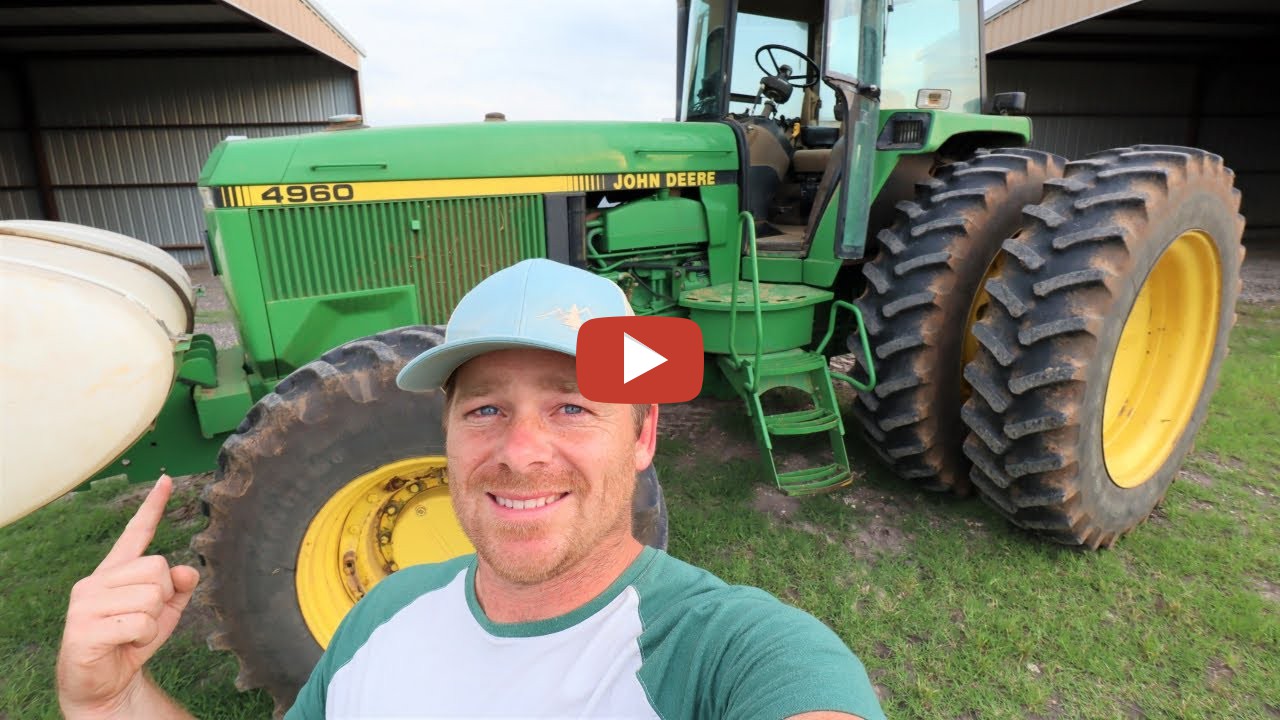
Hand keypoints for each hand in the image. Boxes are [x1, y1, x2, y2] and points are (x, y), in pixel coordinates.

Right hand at [56, 475, 199, 717]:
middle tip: (143, 619)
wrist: (103, 683)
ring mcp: (86, 603)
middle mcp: (96, 581)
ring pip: (151, 595)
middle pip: (157, 567)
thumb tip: (189, 570)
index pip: (136, 533)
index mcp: (115, 572)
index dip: (153, 507)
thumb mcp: (164, 613)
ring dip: (152, 621)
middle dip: (162, 597)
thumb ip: (178, 589)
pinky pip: (140, 622)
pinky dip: (143, 637)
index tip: (167, 480)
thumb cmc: (132, 642)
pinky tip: (123, 645)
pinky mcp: (83, 628)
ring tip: (131, 633)